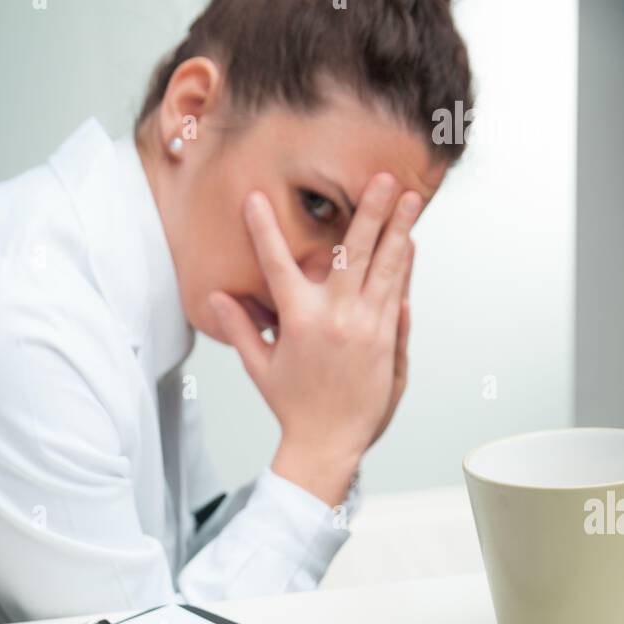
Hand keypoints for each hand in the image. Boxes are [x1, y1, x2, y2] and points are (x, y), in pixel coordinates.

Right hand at [210, 174, 420, 505]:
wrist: (327, 444)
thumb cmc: (292, 407)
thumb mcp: (260, 368)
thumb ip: (241, 328)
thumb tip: (217, 298)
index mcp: (298, 321)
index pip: (276, 264)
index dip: (262, 229)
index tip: (254, 198)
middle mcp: (335, 318)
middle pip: (353, 252)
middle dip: (367, 211)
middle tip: (380, 176)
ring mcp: (366, 328)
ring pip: (385, 268)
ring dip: (398, 230)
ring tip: (408, 198)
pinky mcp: (386, 341)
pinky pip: (397, 295)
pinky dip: (403, 267)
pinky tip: (409, 242)